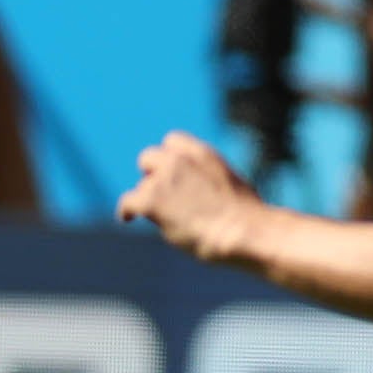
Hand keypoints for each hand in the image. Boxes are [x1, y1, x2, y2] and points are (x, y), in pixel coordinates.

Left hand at [117, 130, 260, 261]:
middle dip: (152, 174)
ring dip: (149, 198)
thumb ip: (207, 177)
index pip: (172, 141)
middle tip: (159, 193)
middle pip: (149, 157)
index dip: (168, 158)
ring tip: (167, 217)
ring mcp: (163, 179)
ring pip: (141, 185)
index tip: (169, 171)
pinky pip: (127, 202)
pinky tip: (128, 218)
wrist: (243, 231)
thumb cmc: (246, 217)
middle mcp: (179, 161)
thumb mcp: (230, 183)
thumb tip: (199, 190)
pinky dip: (126, 211)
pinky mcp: (151, 200)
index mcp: (203, 154)